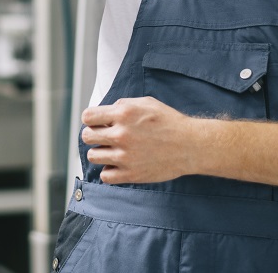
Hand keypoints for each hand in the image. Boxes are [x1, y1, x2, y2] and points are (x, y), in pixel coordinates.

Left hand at [80, 96, 199, 183]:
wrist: (190, 145)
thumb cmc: (169, 121)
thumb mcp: (146, 102)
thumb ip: (122, 105)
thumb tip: (105, 113)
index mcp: (123, 114)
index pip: (87, 117)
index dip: (91, 119)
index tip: (98, 122)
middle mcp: (121, 134)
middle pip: (87, 137)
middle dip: (94, 135)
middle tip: (105, 137)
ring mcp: (125, 156)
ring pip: (93, 156)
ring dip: (100, 152)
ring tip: (112, 150)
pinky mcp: (131, 174)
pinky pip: (105, 176)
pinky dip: (109, 170)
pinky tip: (119, 164)